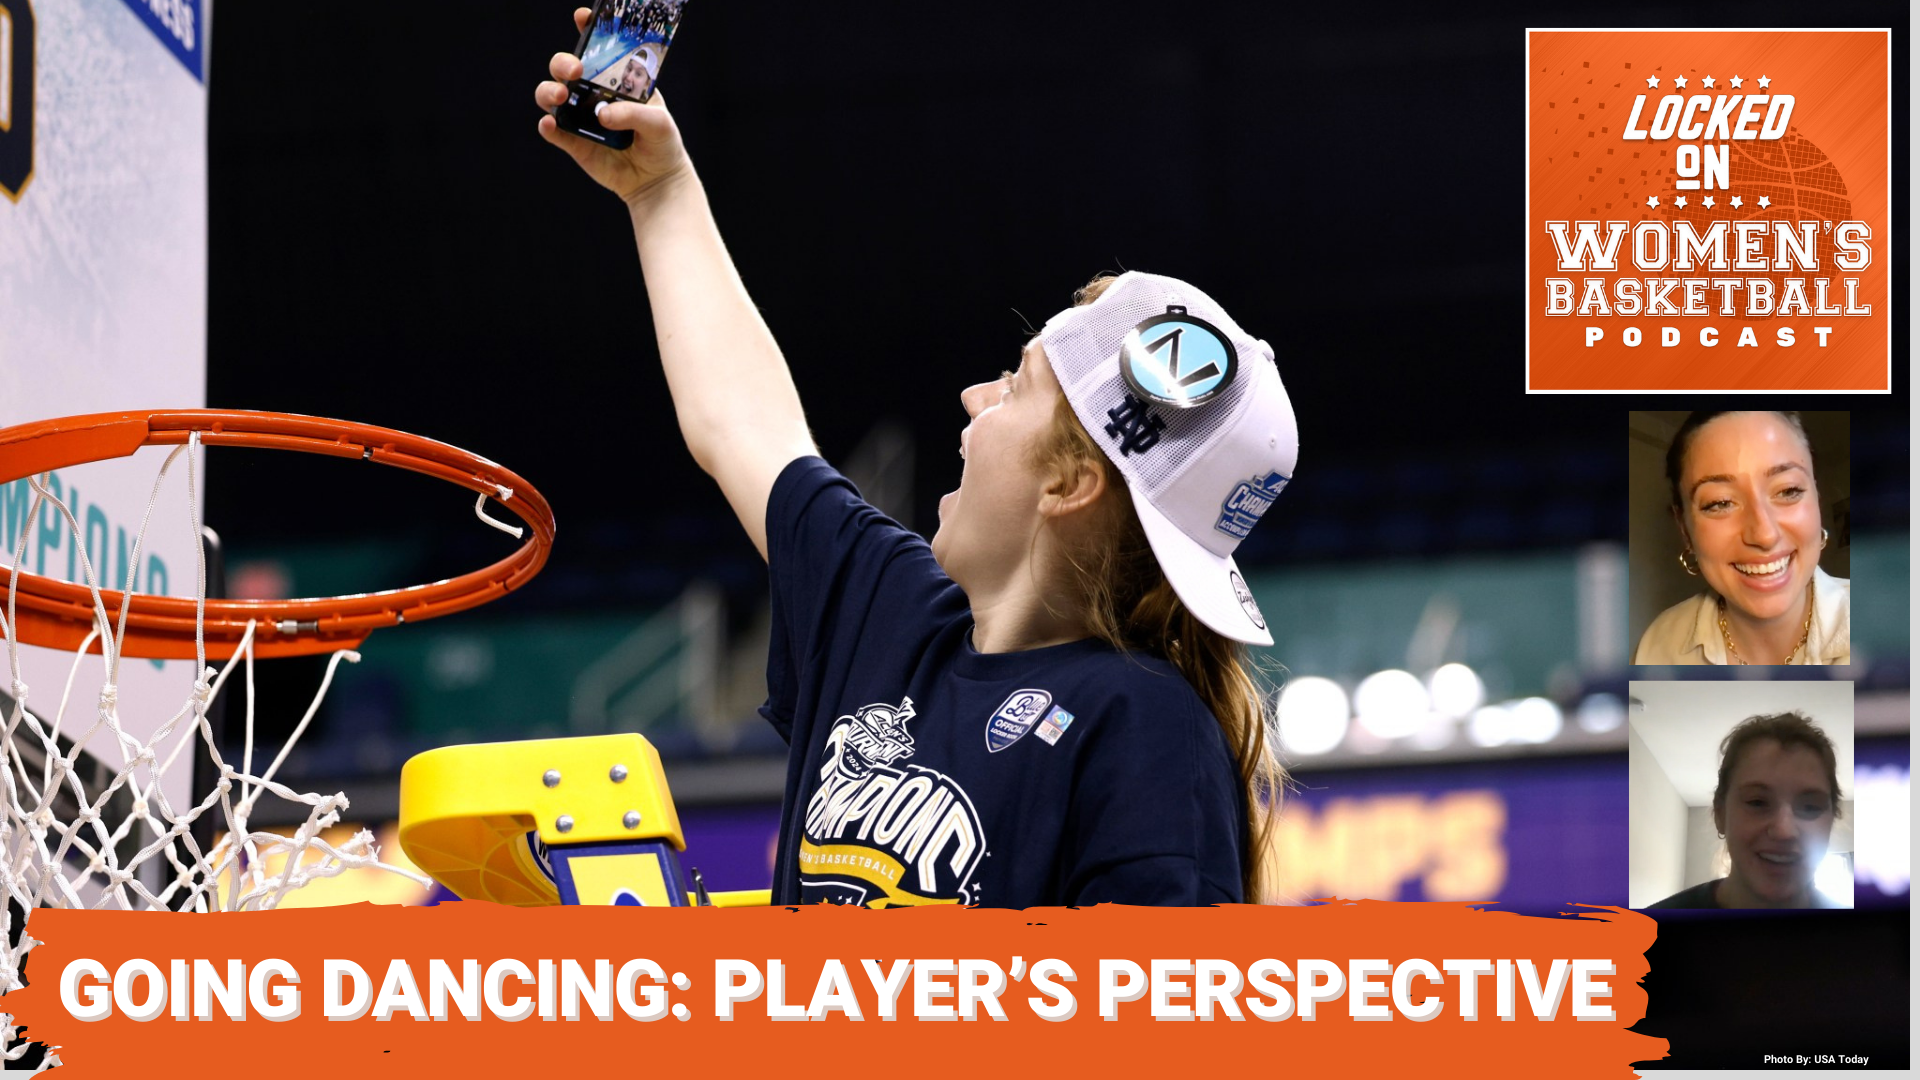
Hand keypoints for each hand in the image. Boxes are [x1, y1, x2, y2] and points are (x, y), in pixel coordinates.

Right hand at [535, 6, 690, 206]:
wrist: (656, 181)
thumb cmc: (661, 143)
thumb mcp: (659, 123)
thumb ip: (634, 114)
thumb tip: (601, 114)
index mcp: (615, 79)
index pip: (597, 48)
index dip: (587, 29)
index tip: (582, 17)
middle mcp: (592, 93)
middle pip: (564, 68)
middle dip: (563, 63)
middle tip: (575, 72)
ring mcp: (580, 116)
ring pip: (550, 95)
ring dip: (549, 91)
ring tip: (560, 96)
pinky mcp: (573, 142)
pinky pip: (553, 132)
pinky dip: (548, 127)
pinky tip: (550, 125)